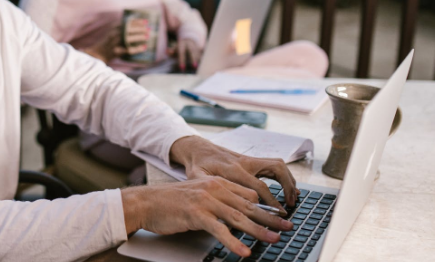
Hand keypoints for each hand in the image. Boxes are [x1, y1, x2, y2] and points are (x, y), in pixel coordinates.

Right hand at [82, 22, 148, 62]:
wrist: (99, 53)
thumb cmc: (108, 42)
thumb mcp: (113, 31)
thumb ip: (122, 27)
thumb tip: (137, 25)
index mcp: (114, 28)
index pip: (127, 23)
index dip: (137, 21)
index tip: (146, 21)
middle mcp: (114, 34)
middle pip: (129, 30)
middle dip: (140, 29)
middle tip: (149, 29)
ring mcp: (115, 43)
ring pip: (129, 39)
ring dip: (139, 37)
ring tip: (147, 36)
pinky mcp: (117, 52)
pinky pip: (129, 50)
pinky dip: (137, 49)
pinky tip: (144, 47)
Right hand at [121, 177, 292, 257]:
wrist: (146, 202)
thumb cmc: (170, 202)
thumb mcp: (198, 195)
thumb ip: (217, 201)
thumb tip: (236, 215)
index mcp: (216, 183)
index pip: (249, 194)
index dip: (265, 207)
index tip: (279, 217)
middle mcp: (214, 189)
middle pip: (249, 206)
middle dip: (271, 218)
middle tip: (288, 227)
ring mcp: (205, 201)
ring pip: (238, 217)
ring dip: (259, 231)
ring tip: (274, 239)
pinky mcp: (196, 214)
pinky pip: (219, 230)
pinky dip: (233, 242)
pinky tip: (243, 251)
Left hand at [169, 136, 299, 210]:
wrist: (197, 149)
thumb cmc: (197, 165)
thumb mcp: (196, 177)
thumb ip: (207, 188)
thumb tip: (217, 206)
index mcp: (233, 169)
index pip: (259, 185)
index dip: (271, 201)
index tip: (279, 213)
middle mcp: (245, 162)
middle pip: (276, 169)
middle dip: (287, 187)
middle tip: (291, 204)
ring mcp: (250, 159)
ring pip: (278, 165)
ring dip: (289, 180)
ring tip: (293, 198)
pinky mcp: (252, 160)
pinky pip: (274, 165)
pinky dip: (284, 176)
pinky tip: (288, 189)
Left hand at [174, 38, 201, 71]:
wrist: (189, 39)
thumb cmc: (180, 47)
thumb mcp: (175, 48)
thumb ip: (171, 51)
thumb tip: (167, 51)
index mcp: (182, 45)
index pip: (181, 53)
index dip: (181, 60)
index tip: (182, 68)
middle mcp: (190, 45)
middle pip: (192, 52)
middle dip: (193, 59)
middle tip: (194, 67)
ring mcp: (196, 47)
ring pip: (198, 54)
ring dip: (198, 61)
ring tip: (198, 68)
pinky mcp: (200, 50)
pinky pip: (201, 55)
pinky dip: (201, 61)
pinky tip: (201, 67)